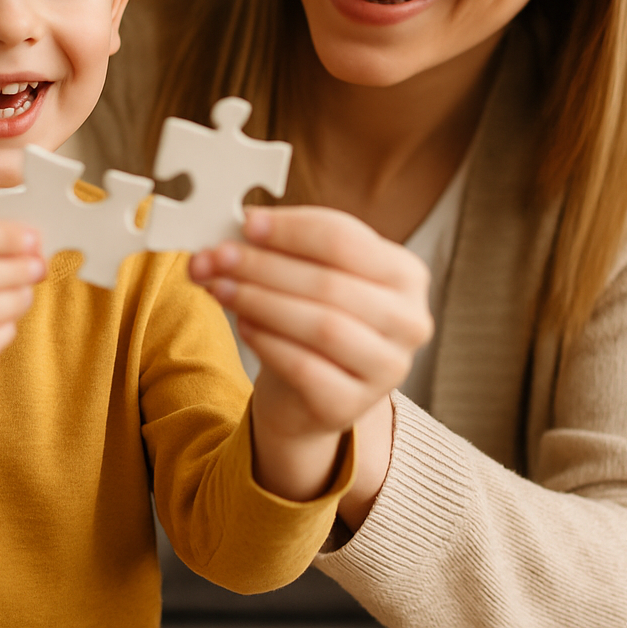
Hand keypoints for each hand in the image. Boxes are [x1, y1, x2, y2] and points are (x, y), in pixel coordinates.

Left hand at [188, 206, 431, 508]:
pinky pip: (304, 367)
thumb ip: (281, 250)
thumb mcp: (306, 276)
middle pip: (330, 283)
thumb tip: (238, 231)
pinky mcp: (350, 405)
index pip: (346, 239)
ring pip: (321, 325)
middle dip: (266, 266)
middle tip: (218, 256)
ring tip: (221, 288)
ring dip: (261, 301)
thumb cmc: (311, 320)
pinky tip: (242, 324)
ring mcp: (386, 368)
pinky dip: (267, 341)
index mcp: (405, 274)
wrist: (308, 394)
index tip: (247, 223)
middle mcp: (408, 321)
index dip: (291, 229)